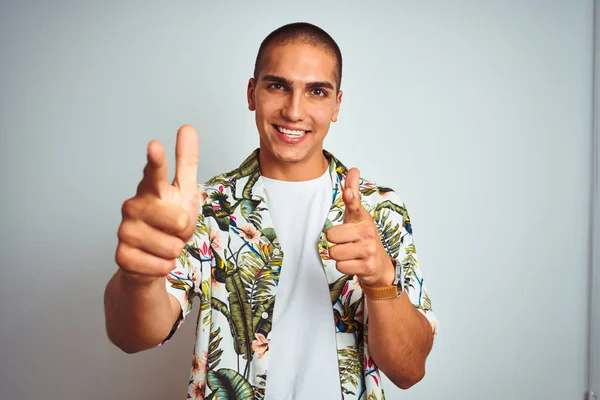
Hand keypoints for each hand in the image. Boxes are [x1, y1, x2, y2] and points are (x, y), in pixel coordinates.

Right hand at [115, 125, 199, 284]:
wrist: (152, 257)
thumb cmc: (169, 220)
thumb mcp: (185, 192)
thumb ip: (186, 162)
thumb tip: (187, 127)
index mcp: (150, 189)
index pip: (155, 172)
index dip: (156, 160)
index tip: (155, 146)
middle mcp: (133, 206)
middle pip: (178, 219)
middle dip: (184, 230)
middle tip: (174, 229)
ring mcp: (125, 231)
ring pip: (172, 246)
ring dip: (174, 250)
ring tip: (163, 244)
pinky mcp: (122, 256)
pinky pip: (162, 265)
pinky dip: (165, 266)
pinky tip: (154, 260)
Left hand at [326, 168, 394, 286]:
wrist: (379, 265)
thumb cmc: (363, 237)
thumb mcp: (357, 216)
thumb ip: (352, 194)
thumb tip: (353, 169)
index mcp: (363, 218)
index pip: (354, 205)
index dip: (350, 198)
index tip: (348, 192)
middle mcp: (368, 232)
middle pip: (331, 235)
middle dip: (334, 242)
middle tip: (345, 242)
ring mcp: (368, 249)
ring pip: (334, 253)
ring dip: (339, 256)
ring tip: (350, 253)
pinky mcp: (367, 266)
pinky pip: (340, 266)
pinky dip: (343, 267)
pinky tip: (353, 263)